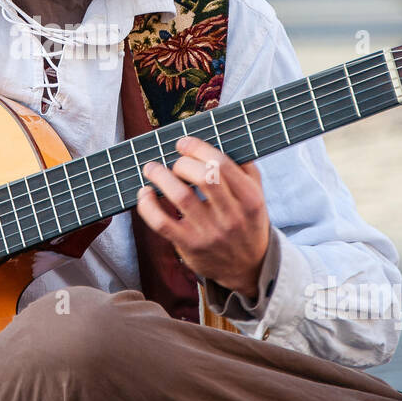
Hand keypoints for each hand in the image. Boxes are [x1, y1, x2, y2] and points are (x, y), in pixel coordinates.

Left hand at [136, 136, 270, 296]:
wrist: (249, 267)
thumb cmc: (247, 221)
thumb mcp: (256, 194)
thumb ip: (243, 167)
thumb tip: (218, 133)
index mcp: (250, 198)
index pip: (222, 164)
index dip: (197, 147)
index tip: (183, 143)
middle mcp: (231, 215)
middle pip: (203, 177)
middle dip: (182, 162)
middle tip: (173, 161)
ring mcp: (209, 232)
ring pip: (180, 196)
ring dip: (160, 177)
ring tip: (151, 169)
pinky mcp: (189, 246)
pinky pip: (161, 223)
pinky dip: (147, 205)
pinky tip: (145, 194)